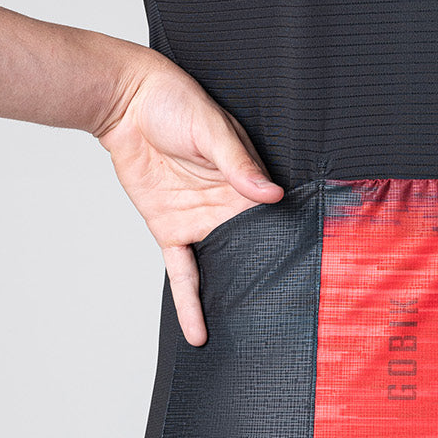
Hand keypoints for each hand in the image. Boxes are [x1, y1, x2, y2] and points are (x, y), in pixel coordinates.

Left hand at [92, 58, 282, 345]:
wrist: (126, 103)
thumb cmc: (174, 102)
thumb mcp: (211, 128)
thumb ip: (238, 164)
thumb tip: (271, 194)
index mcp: (247, 178)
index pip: (276, 214)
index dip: (292, 240)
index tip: (312, 272)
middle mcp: (228, 204)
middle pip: (253, 247)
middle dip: (270, 278)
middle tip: (291, 317)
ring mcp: (199, 220)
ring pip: (221, 267)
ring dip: (232, 298)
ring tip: (251, 335)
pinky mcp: (170, 230)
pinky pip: (182, 273)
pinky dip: (189, 303)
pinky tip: (198, 333)